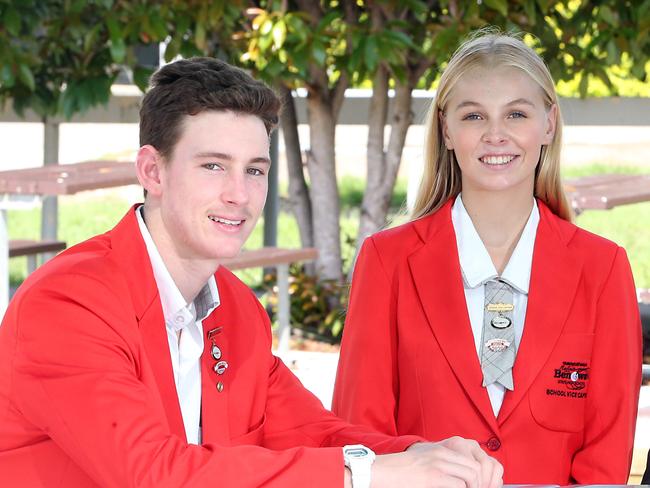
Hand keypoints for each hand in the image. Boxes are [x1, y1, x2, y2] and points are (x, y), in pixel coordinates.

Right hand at [369, 437, 502, 487]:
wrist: (383, 471)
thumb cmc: (401, 470)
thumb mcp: (424, 460)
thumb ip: (442, 463)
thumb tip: (460, 479)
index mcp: (441, 450)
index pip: (472, 459)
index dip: (480, 476)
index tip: (479, 486)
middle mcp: (442, 454)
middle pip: (476, 467)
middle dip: (480, 484)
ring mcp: (439, 465)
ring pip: (471, 476)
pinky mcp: (434, 477)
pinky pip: (459, 486)